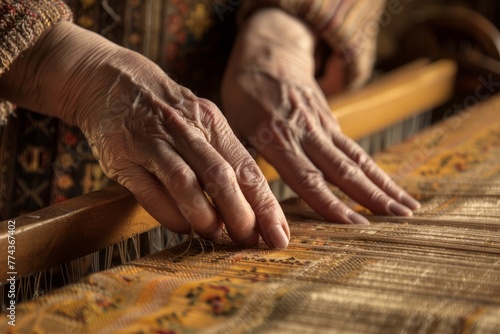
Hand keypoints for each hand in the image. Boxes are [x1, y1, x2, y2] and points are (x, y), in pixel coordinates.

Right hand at [0, 22, 289, 248]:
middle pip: (220, 176)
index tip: (278, 234)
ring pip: (185, 183)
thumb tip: (250, 204)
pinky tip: (182, 227)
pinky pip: (148, 192)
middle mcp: (186, 131)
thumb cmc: (168, 112)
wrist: (112, 80)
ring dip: (204, 216)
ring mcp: (153, 142)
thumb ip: (224, 156)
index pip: (246, 168)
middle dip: (240, 214)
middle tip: (249, 240)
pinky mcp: (123, 155)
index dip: (265, 204)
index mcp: (212, 122)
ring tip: (214, 235)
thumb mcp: (201, 121)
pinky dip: (169, 214)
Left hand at [221, 9, 419, 223]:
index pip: (307, 177)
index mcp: (276, 138)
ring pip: (357, 159)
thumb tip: (247, 196)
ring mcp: (322, 126)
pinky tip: (390, 187)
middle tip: (400, 220)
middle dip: (372, 197)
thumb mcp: (234, 123)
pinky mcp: (331, 121)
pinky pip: (355, 149)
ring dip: (383, 185)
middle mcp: (305, 133)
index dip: (331, 203)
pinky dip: (374, 170)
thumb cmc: (245, 93)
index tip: (355, 225)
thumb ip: (247, 159)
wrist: (268, 52)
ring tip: (408, 208)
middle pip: (343, 170)